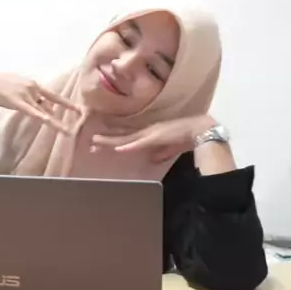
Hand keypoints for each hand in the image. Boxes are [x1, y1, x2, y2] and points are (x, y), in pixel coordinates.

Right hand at [0, 73, 82, 135]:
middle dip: (66, 112)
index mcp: (33, 84)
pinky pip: (32, 111)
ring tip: (68, 131)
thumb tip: (39, 107)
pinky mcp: (16, 101)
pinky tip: (49, 122)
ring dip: (56, 122)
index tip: (79, 110)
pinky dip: (41, 116)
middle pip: (51, 104)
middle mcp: (32, 88)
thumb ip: (29, 96)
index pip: (53, 95)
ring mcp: (25, 94)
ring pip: (44, 110)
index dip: (67, 103)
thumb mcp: (17, 87)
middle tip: (81, 119)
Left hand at [92, 115, 215, 162]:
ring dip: (111, 141)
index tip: (101, 140)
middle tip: (91, 142)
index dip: (114, 138)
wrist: (199, 130)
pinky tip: (118, 149)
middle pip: (122, 137)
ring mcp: (149, 133)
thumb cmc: (186, 137)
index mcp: (149, 133)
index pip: (127, 136)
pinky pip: (139, 143)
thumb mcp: (170, 148)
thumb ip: (161, 153)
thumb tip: (153, 159)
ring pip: (125, 138)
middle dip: (107, 140)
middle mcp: (146, 131)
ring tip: (96, 142)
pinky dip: (128, 146)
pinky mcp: (155, 137)